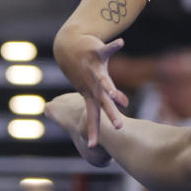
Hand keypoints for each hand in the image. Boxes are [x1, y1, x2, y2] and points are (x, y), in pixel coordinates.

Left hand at [53, 32, 128, 146]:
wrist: (68, 48)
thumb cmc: (84, 72)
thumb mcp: (93, 87)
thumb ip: (108, 99)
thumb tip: (122, 109)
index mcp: (91, 94)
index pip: (93, 116)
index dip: (92, 131)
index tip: (92, 146)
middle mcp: (92, 84)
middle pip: (103, 102)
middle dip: (111, 114)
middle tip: (118, 127)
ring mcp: (94, 69)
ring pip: (103, 80)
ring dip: (110, 87)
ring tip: (115, 94)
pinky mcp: (96, 53)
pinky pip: (107, 50)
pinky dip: (114, 47)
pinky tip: (121, 43)